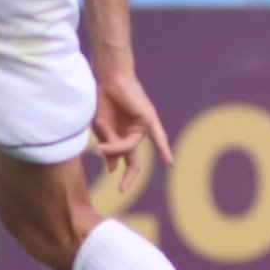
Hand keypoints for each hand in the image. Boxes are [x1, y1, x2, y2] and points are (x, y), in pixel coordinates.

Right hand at [91, 69, 174, 192]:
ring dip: (114, 149)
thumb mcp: (101, 127)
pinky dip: (163, 149)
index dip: (117, 166)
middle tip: (122, 190)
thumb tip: (112, 169)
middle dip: (128, 175)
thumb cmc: (102, 99)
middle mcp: (133, 132)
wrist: (108, 79)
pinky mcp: (148, 119)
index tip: (112, 177)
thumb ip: (109, 147)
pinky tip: (169, 163)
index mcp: (121, 134)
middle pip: (132, 159)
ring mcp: (142, 127)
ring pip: (129, 147)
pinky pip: (157, 137)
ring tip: (100, 147)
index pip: (122, 156)